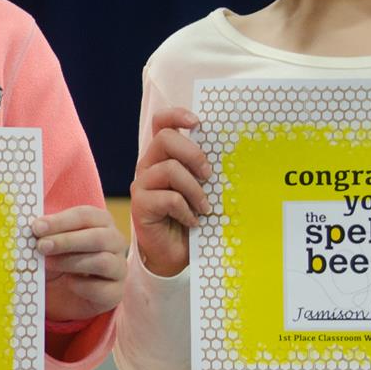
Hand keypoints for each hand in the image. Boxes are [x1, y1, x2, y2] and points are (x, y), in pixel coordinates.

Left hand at [33, 204, 125, 319]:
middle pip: (98, 237)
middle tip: (41, 246)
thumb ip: (45, 232)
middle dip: (67, 241)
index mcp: (100, 222)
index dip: (61, 221)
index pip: (86, 215)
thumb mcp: (49, 243)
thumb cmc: (57, 260)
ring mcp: (118, 268)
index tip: (37, 227)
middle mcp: (115, 242)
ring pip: (103, 261)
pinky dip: (81, 286)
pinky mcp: (115, 292)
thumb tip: (34, 226)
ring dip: (71, 262)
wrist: (62, 294)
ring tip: (48, 264)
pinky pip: (102, 288)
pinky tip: (68, 283)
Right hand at [129, 107, 211, 277]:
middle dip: (193, 154)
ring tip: (204, 207)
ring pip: (170, 169)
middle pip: (165, 139)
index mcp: (163, 156)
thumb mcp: (202, 190)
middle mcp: (148, 166)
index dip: (177, 115)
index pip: (161, 123)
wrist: (174, 254)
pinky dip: (186, 210)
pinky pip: (168, 198)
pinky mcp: (140, 205)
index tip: (197, 122)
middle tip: (208, 176)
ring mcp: (141, 185)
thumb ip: (205, 171)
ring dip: (194, 190)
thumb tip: (230, 157)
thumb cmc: (190, 218)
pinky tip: (192, 221)